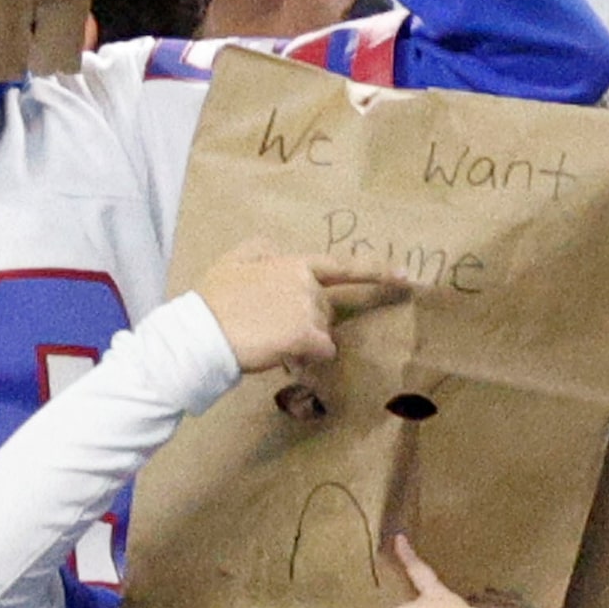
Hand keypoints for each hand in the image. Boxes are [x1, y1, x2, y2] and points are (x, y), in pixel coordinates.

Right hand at [194, 245, 403, 374]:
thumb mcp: (233, 261)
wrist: (201, 333)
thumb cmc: (213, 301)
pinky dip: (307, 357)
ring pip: (323, 333)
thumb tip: (278, 251)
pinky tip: (282, 352)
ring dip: (303, 341)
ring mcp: (308, 309)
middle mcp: (307, 283)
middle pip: (327, 310)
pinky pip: (322, 351)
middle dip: (308, 322)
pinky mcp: (306, 336)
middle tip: (270, 327)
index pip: (342, 266)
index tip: (406, 276)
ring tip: (268, 338)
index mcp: (293, 264)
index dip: (376, 272)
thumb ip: (261, 250)